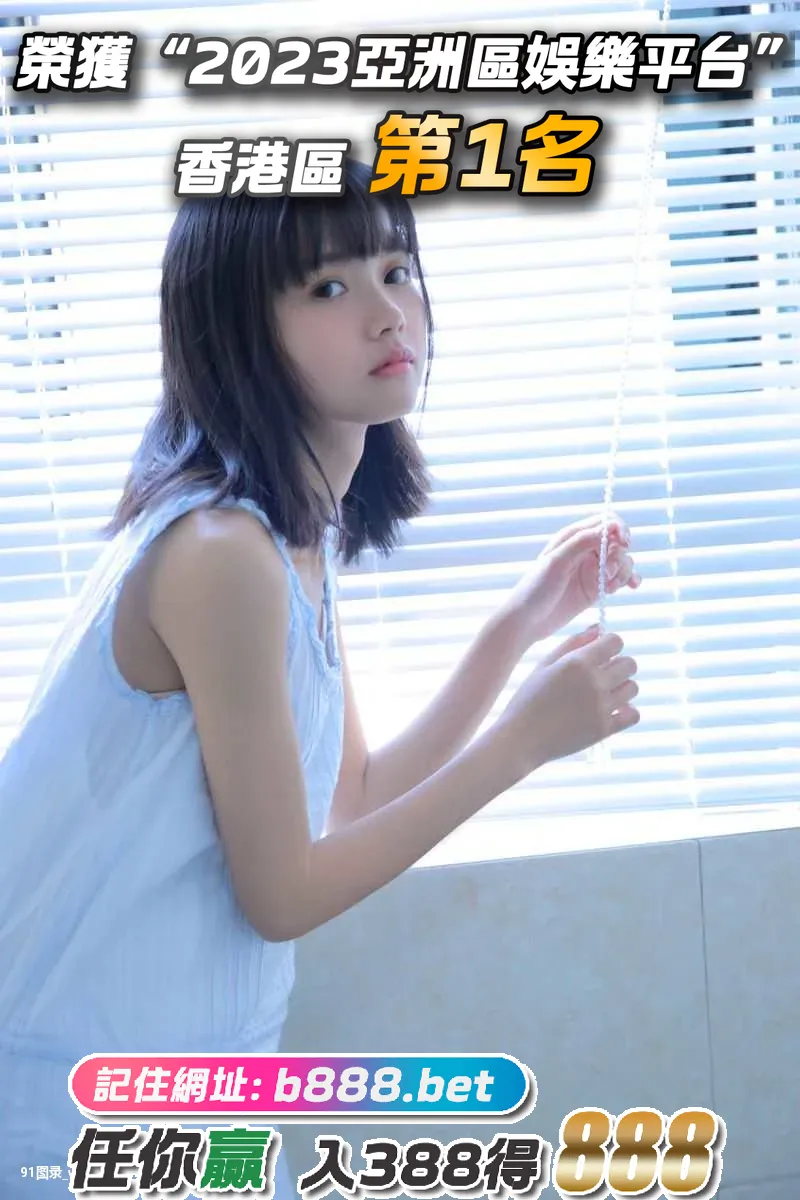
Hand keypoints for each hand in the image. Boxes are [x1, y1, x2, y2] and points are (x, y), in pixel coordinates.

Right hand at [497, 625, 639, 778]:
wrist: (521, 739)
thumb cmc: (528, 699)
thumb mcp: (544, 665)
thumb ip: (572, 643)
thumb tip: (598, 628)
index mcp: (577, 662)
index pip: (616, 641)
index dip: (610, 645)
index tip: (601, 654)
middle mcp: (594, 682)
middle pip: (630, 664)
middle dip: (619, 665)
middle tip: (602, 675)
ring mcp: (601, 707)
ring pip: (633, 688)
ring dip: (622, 687)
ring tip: (604, 693)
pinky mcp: (605, 729)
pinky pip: (633, 714)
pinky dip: (627, 710)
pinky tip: (612, 710)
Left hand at [501, 513, 641, 649]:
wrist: (527, 621)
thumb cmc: (536, 588)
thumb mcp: (556, 561)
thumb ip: (583, 542)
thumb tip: (610, 526)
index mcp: (572, 537)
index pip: (605, 522)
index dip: (619, 528)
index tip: (624, 543)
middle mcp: (584, 550)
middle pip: (618, 542)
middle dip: (620, 556)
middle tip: (608, 573)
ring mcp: (592, 570)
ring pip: (622, 561)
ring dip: (624, 571)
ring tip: (610, 587)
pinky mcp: (597, 588)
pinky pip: (621, 579)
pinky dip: (629, 580)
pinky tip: (632, 586)